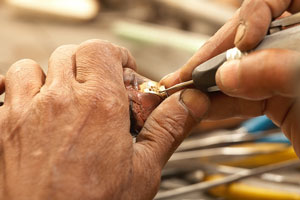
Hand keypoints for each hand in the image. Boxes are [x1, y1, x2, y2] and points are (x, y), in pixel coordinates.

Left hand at [0, 40, 208, 199]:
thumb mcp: (143, 169)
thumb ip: (168, 128)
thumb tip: (192, 101)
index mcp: (98, 105)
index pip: (101, 51)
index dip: (114, 56)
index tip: (122, 70)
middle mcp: (58, 101)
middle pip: (70, 54)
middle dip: (87, 64)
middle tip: (98, 86)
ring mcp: (24, 112)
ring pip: (33, 67)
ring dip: (50, 75)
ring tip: (64, 97)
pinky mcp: (2, 129)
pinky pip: (5, 90)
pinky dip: (19, 91)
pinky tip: (34, 109)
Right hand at [161, 0, 299, 154]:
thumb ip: (280, 72)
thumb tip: (232, 71)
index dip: (256, 12)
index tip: (242, 39)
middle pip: (252, 36)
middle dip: (220, 54)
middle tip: (196, 70)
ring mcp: (288, 72)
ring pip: (242, 68)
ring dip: (212, 82)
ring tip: (188, 89)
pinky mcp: (276, 96)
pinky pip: (243, 94)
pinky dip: (222, 102)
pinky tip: (204, 105)